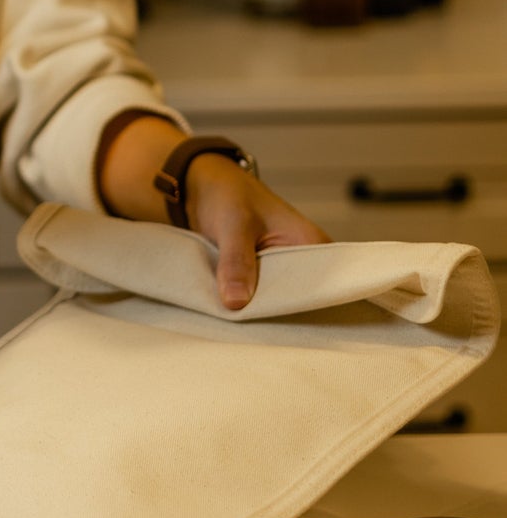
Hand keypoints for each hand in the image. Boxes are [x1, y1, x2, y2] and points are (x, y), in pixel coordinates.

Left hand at [97, 114, 330, 310]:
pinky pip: (256, 295)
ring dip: (257, 309)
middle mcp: (300, 258)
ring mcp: (278, 267)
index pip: (321, 285)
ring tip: (243, 327)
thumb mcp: (233, 223)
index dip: (303, 308)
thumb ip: (236, 260)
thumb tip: (237, 302)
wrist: (197, 185)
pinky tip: (233, 316)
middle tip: (256, 332)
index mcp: (310, 242)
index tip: (282, 328)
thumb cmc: (226, 193)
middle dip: (276, 314)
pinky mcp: (258, 274)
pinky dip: (245, 303)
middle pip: (297, 298)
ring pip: (274, 298)